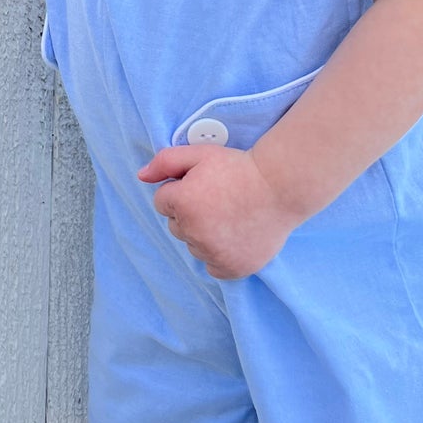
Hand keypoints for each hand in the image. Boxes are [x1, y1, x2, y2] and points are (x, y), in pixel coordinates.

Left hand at [138, 145, 297, 280]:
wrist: (281, 186)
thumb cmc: (239, 168)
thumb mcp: (200, 154)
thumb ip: (165, 162)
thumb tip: (141, 177)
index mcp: (182, 203)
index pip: (162, 202)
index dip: (181, 189)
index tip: (204, 184)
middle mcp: (194, 232)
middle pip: (175, 226)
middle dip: (189, 213)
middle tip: (218, 199)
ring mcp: (214, 253)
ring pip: (194, 246)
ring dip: (204, 235)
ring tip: (230, 216)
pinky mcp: (232, 268)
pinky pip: (212, 267)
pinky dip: (219, 255)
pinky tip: (234, 236)